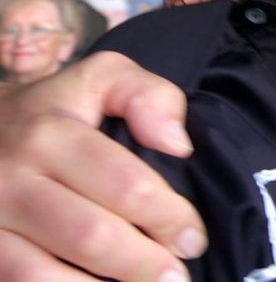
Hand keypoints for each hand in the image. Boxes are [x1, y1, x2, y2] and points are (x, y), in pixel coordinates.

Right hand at [0, 51, 206, 280]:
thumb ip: (149, 96)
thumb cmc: (52, 111)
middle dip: (144, 263)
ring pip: (43, 275)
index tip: (192, 239)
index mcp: (50, 136)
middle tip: (177, 277)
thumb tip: (177, 145)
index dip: (167, 218)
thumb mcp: (100, 78)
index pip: (124, 185)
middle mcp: (10, 181)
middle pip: (90, 236)